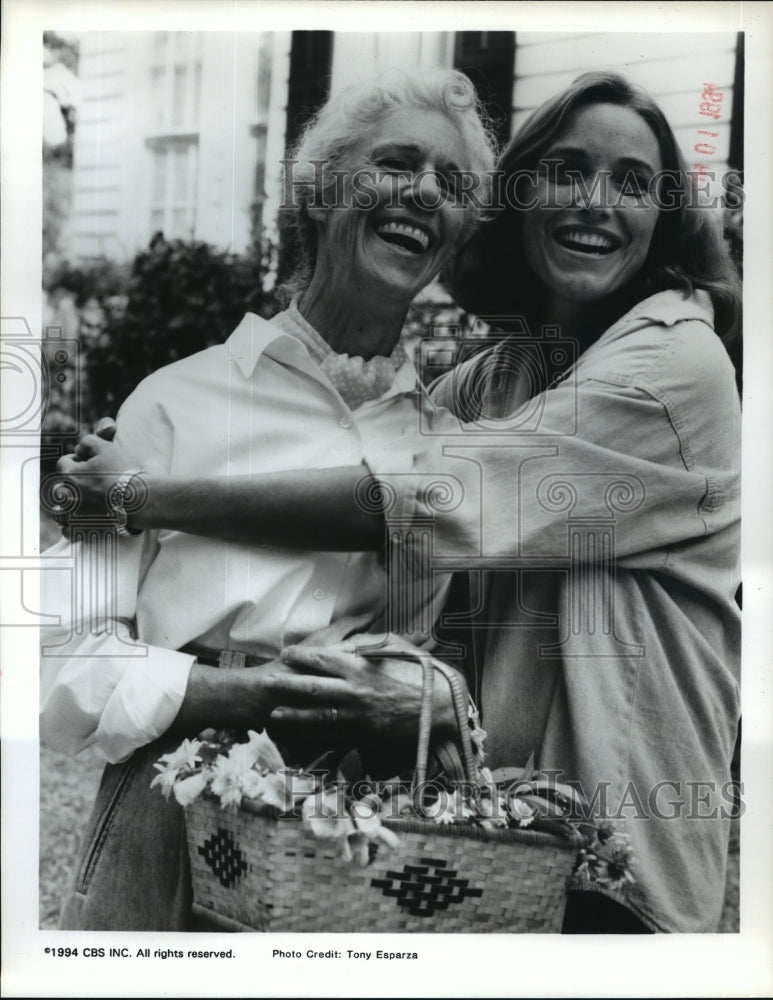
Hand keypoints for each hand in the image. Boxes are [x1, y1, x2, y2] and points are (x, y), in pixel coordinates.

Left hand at [52, 430, 143, 523]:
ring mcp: (73, 515)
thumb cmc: (123, 472)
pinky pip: (66, 530)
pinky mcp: (83, 529)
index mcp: (68, 475)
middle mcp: (66, 496)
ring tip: (87, 501)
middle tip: (94, 481)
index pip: (64, 462)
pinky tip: (82, 519)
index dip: (79, 460)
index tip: (93, 463)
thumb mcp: (106, 448)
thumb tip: (80, 449)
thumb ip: (88, 442)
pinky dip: (71, 525)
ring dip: (70, 504)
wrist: (140, 500)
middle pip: (63, 485)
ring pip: (61, 509)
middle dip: (74, 481)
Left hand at [268, 632, 459, 740]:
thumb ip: (368, 642)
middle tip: (266, 681)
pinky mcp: (366, 733)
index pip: (323, 659)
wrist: (443, 706)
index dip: (301, 656)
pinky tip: (302, 733)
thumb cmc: (422, 671)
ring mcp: (359, 715)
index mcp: (362, 666)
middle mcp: (356, 691)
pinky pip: (336, 733)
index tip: (286, 653)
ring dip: (294, 714)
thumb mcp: (396, 646)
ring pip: (319, 715)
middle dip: (287, 684)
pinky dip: (316, 733)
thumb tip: (347, 642)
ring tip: (274, 713)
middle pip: (313, 687)